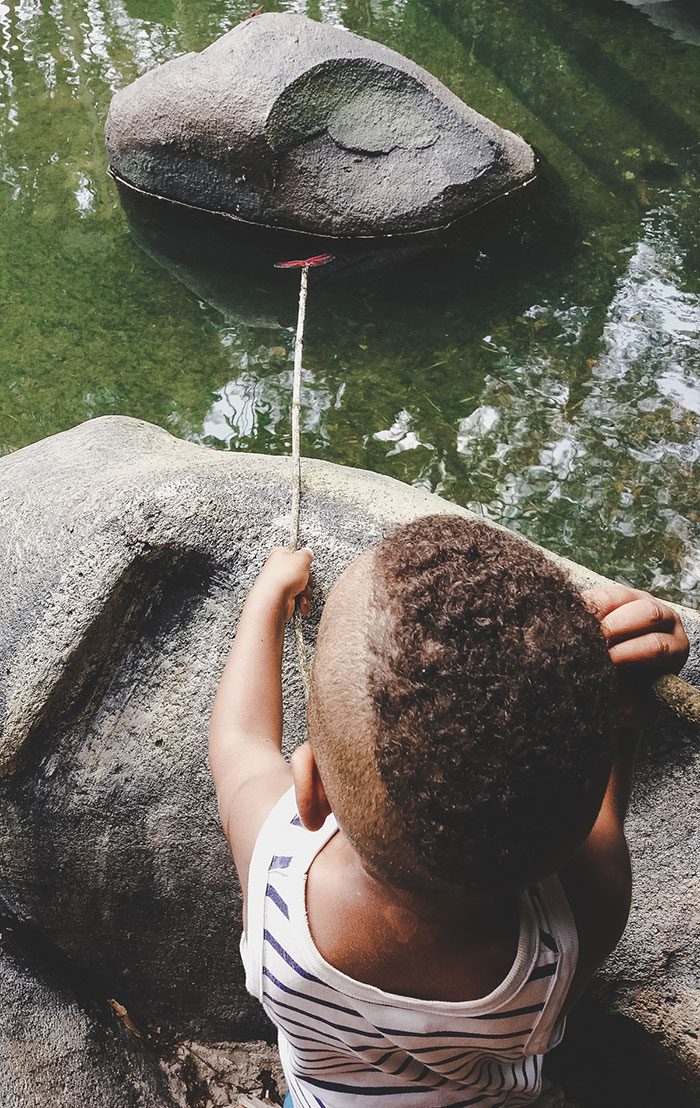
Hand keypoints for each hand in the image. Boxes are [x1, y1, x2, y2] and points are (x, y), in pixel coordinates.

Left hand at [252, 547, 313, 621]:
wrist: (274, 599)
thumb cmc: (283, 577)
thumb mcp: (301, 558)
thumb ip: (306, 554)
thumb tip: (307, 551)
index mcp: (279, 556)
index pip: (290, 553)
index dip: (299, 557)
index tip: (304, 561)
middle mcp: (279, 571)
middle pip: (301, 573)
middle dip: (307, 578)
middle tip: (304, 578)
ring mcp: (282, 587)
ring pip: (303, 588)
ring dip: (306, 591)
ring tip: (299, 591)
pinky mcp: (285, 600)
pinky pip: (300, 601)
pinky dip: (302, 602)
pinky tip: (299, 600)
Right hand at [583, 585, 688, 729]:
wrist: (616, 677)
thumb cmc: (630, 691)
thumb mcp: (636, 704)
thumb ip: (635, 709)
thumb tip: (624, 710)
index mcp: (673, 647)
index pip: (659, 645)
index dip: (635, 651)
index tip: (611, 660)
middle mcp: (661, 619)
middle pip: (649, 612)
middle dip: (619, 626)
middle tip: (595, 639)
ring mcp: (637, 601)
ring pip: (623, 595)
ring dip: (600, 610)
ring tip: (580, 626)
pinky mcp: (612, 595)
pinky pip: (599, 591)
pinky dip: (585, 603)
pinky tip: (570, 617)